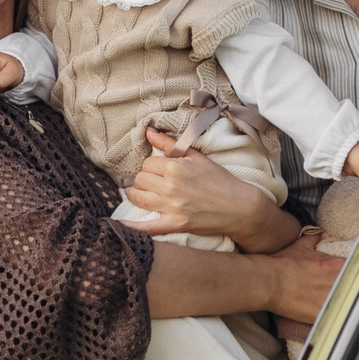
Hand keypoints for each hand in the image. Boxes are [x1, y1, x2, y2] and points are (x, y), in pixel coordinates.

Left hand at [123, 131, 296, 247]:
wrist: (239, 207)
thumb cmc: (220, 180)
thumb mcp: (197, 156)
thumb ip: (170, 144)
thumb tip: (149, 132)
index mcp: (176, 167)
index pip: (147, 163)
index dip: (151, 166)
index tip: (159, 170)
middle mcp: (171, 186)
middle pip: (139, 179)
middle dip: (143, 180)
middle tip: (153, 182)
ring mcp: (172, 207)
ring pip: (138, 198)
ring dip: (135, 195)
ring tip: (139, 194)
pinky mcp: (175, 225)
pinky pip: (147, 227)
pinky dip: (131, 227)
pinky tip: (118, 226)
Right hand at [266, 241, 348, 328]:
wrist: (268, 281)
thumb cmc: (283, 264)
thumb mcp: (300, 246)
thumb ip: (313, 239)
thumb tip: (318, 233)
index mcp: (336, 265)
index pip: (358, 268)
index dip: (356, 274)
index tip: (352, 278)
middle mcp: (337, 281)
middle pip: (356, 287)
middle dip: (353, 290)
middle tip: (346, 293)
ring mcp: (330, 299)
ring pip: (348, 303)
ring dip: (345, 304)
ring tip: (340, 306)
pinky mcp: (321, 314)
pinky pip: (335, 318)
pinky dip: (335, 318)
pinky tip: (332, 317)